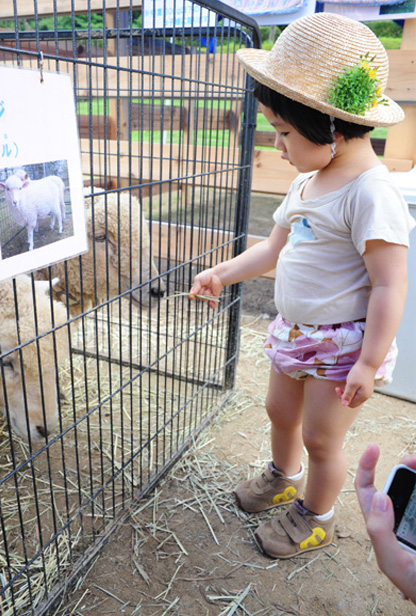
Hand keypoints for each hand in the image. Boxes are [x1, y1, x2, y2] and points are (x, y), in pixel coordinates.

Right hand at [188, 268, 222, 308]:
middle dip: (201, 292)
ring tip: (209, 288)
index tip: (192, 296)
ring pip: (204, 299)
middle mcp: (202, 293)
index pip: (192, 295)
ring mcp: (208, 296)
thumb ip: (195, 287)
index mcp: (197, 289)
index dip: (191, 296)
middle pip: (198, 297)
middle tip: (204, 286)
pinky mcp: (215, 297)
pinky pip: (214, 304)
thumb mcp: (198, 280)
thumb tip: (191, 295)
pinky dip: (212, 305)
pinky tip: (211, 303)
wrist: (217, 275)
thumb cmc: (207, 276)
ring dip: (206, 294)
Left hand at [335, 361, 375, 407]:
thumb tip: (344, 404)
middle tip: (339, 388)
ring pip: (354, 397)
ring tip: (347, 383)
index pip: (350, 404)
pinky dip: (352, 390)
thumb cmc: (359, 373)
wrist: (368, 363)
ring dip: (348, 392)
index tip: (337, 389)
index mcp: (363, 396)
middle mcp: (366, 396)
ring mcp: (367, 392)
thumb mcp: (351, 384)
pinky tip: (350, 383)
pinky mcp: (366, 388)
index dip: (342, 398)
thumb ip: (348, 395)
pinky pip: (357, 393)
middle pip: (352, 402)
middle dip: (344, 396)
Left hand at [355, 443, 415, 603]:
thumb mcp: (393, 563)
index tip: (373, 447)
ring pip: (414, 490)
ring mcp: (413, 519)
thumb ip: (381, 533)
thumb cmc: (415, 585)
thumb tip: (380, 496)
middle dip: (405, 467)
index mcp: (382, 525)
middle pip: (397, 484)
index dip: (366, 467)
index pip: (367, 490)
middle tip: (413, 460)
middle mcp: (398, 518)